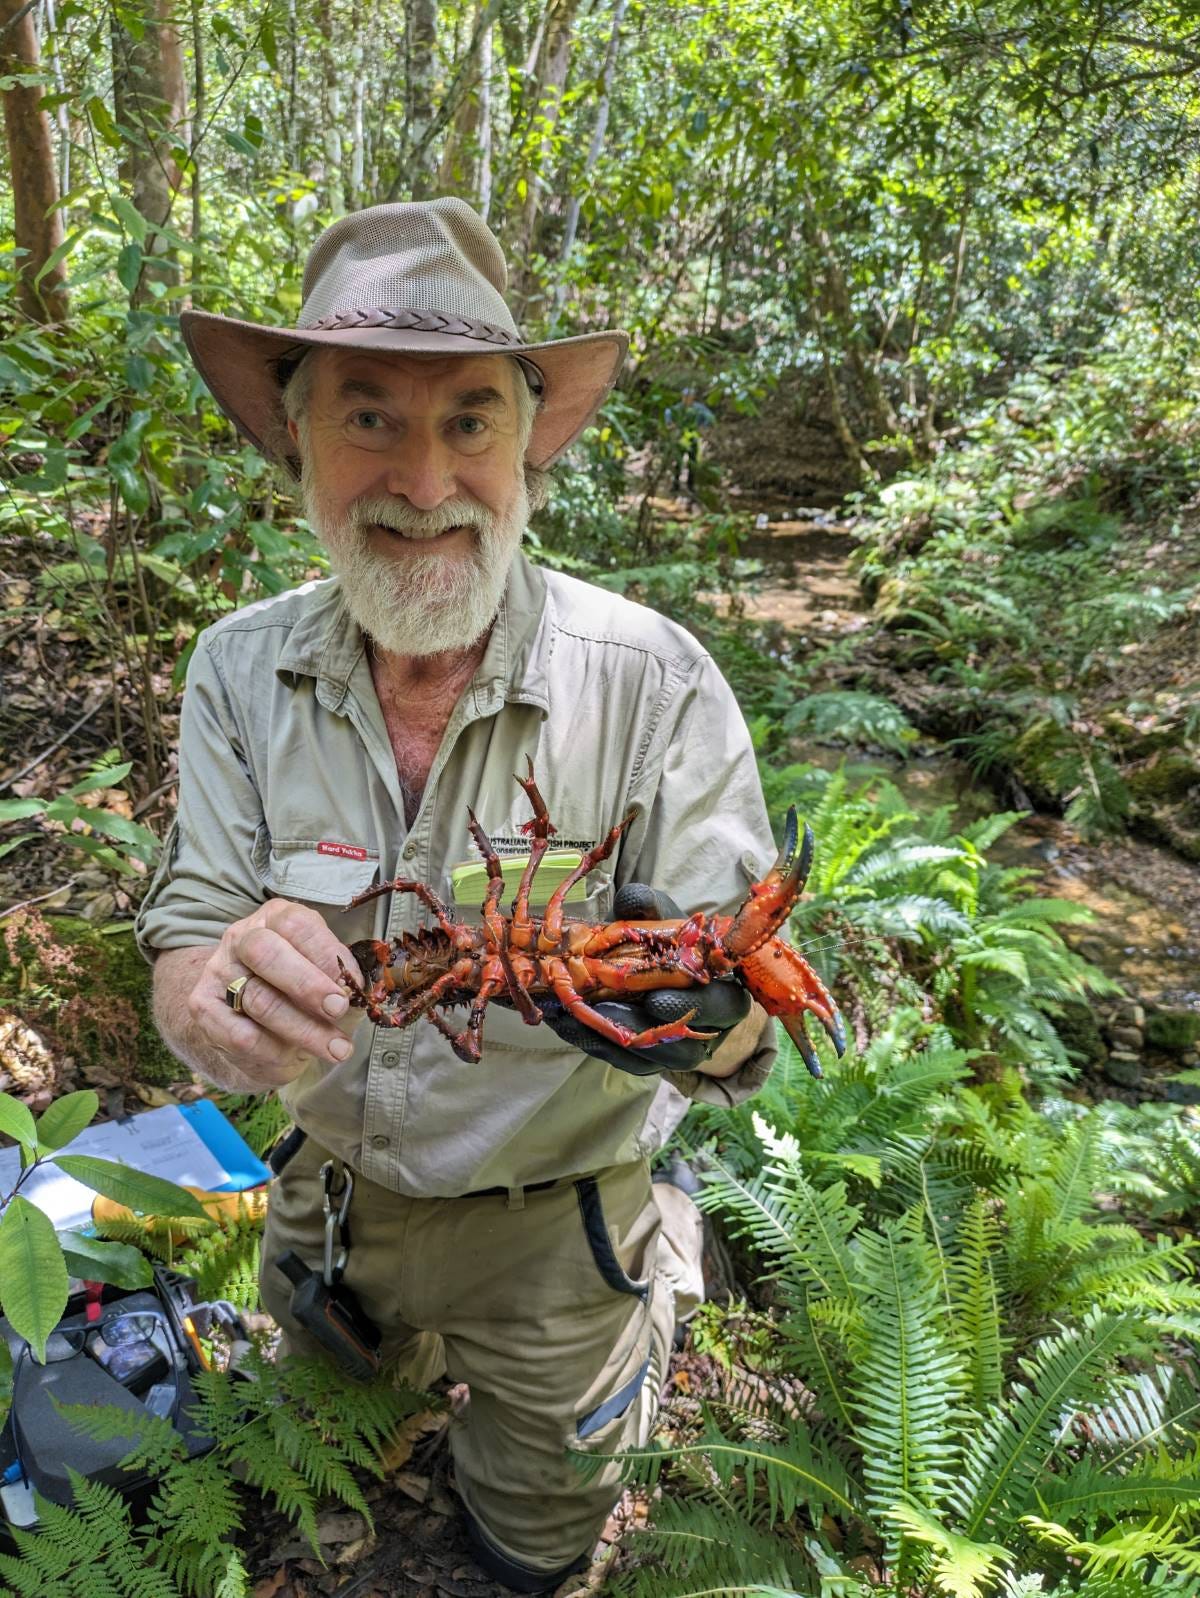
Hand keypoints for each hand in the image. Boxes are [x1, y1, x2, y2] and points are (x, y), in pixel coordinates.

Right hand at [185, 900, 361, 1089]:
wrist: (251, 1021)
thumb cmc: (300, 990)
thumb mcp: (324, 972)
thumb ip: (339, 976)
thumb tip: (356, 990)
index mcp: (275, 917)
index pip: (297, 925)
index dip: (327, 955)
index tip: (353, 985)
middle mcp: (241, 938)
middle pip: (267, 954)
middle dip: (309, 986)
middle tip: (339, 1010)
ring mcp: (218, 972)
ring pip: (259, 1001)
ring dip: (305, 1030)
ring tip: (338, 1049)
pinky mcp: (203, 1009)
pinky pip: (241, 1035)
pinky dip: (276, 1051)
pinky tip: (297, 1059)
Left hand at [543, 883, 750, 1076]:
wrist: (660, 972)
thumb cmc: (670, 945)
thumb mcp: (663, 920)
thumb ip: (650, 908)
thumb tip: (632, 899)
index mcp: (726, 992)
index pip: (722, 1006)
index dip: (691, 1005)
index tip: (656, 998)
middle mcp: (708, 1031)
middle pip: (685, 1045)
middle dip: (641, 1028)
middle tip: (604, 1011)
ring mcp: (678, 1053)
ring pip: (651, 1060)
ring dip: (608, 1037)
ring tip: (573, 1015)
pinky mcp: (649, 1064)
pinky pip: (624, 1062)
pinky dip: (593, 1044)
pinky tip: (565, 1022)